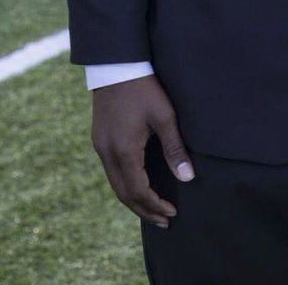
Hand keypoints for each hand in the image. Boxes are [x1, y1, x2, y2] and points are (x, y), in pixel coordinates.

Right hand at [91, 75, 194, 226]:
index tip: (172, 213)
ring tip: (152, 209)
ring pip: (115, 185)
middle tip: (164, 221)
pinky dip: (125, 185)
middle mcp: (108, 154)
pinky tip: (137, 185)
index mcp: (124, 151)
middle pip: (124, 194)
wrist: (117, 66)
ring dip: (134, 200)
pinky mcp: (99, 139)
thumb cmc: (145, 88)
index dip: (155, 205)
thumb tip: (188, 178)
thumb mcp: (165, 116)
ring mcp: (101, 147)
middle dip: (144, 210)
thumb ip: (175, 148)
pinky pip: (111, 172)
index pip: (139, 191)